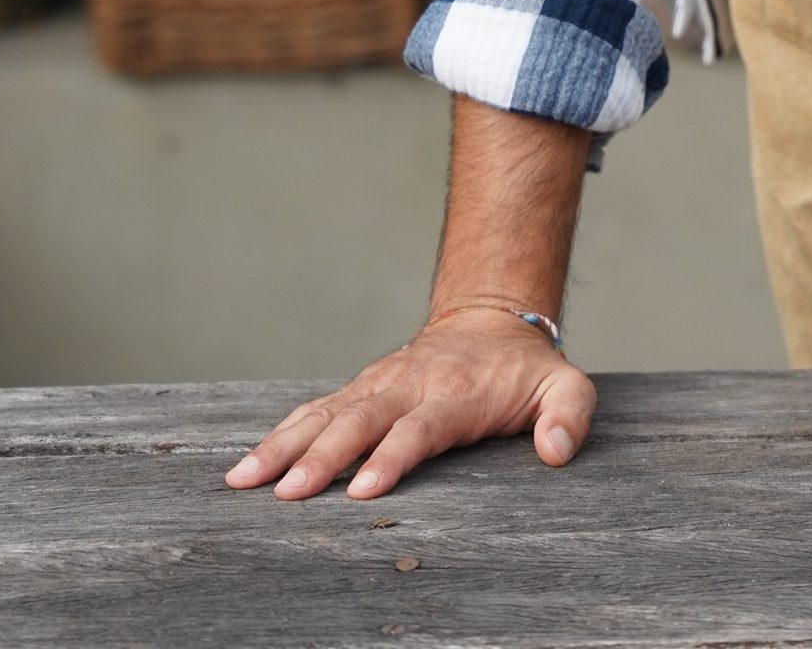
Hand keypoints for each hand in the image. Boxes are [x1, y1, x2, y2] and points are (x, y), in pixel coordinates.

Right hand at [223, 310, 596, 501]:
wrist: (492, 318)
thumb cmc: (525, 369)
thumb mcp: (564, 386)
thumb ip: (568, 416)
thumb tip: (556, 452)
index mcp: (453, 394)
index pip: (419, 429)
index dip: (392, 457)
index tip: (363, 489)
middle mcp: (408, 386)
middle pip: (359, 421)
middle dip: (322, 457)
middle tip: (286, 493)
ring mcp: (379, 385)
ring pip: (326, 414)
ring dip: (284, 444)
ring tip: (243, 478)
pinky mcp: (361, 390)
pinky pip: (316, 410)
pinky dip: (281, 433)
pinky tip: (247, 462)